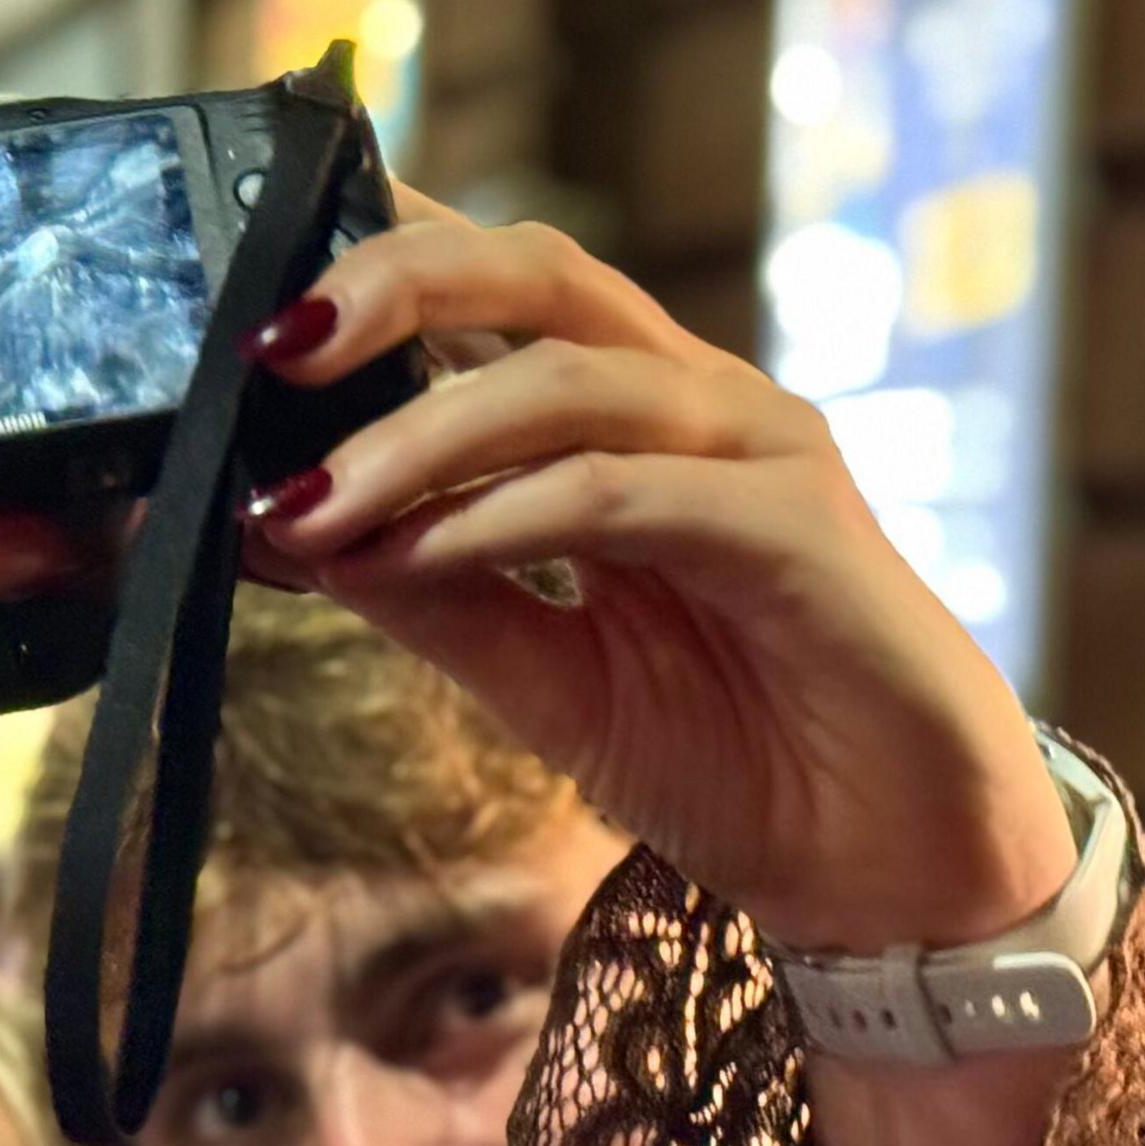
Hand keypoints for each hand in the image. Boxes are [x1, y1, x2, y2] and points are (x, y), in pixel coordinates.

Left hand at [239, 187, 1075, 956]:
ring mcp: (760, 459)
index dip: (385, 271)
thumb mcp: (547, 682)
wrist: (890, 873)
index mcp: (637, 428)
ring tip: (306, 502)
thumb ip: (438, 597)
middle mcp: (700, 411)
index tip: (254, 310)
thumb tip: (292, 524)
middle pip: (542, 273)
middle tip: (269, 345)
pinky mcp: (802, 535)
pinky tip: (417, 552)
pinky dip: (511, 514)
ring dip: (419, 436)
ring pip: (572, 381)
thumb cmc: (739, 762)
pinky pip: (632, 495)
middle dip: (394, 285)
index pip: (503, 298)